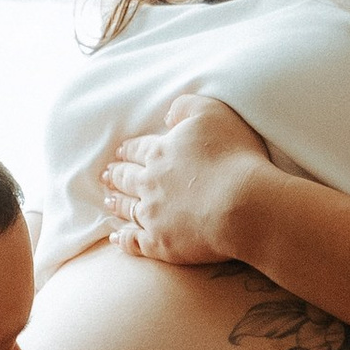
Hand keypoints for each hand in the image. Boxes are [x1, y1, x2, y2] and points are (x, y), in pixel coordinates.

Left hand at [102, 94, 271, 265]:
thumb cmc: (233, 157)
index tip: (120, 153)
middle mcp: (149, 183)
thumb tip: (167, 116)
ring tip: (109, 201)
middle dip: (115, 175)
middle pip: (126, 178)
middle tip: (106, 175)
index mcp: (160, 153)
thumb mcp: (212, 113)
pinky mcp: (159, 243)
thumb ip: (185, 107)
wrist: (243, 204)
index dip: (128, 150)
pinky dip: (123, 239)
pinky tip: (116, 237)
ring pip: (127, 208)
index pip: (137, 150)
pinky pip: (134, 241)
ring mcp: (152, 215)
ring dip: (117, 203)